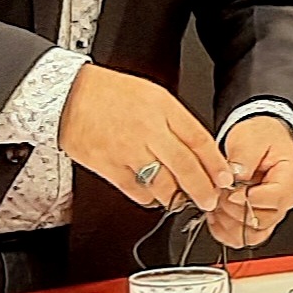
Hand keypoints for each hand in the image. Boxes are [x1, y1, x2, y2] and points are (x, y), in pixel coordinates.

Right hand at [58, 64, 233, 211]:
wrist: (69, 95)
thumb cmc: (110, 93)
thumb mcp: (151, 94)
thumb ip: (175, 120)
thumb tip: (197, 149)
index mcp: (162, 107)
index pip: (199, 140)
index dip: (216, 164)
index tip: (224, 178)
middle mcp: (148, 129)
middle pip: (186, 167)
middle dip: (203, 189)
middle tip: (209, 200)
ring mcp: (128, 150)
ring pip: (163, 184)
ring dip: (176, 197)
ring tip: (180, 199)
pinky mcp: (109, 167)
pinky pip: (137, 192)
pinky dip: (148, 198)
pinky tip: (152, 195)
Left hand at [206, 115, 292, 248]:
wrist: (262, 138)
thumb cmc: (262, 137)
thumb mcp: (251, 137)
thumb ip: (244, 156)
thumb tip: (235, 176)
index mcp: (289, 179)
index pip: (273, 200)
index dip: (248, 198)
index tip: (230, 190)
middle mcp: (282, 201)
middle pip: (261, 221)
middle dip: (234, 209)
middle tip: (219, 193)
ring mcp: (269, 213)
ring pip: (251, 235)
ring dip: (228, 223)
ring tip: (215, 204)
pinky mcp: (256, 220)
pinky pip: (242, 237)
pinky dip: (225, 231)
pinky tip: (215, 215)